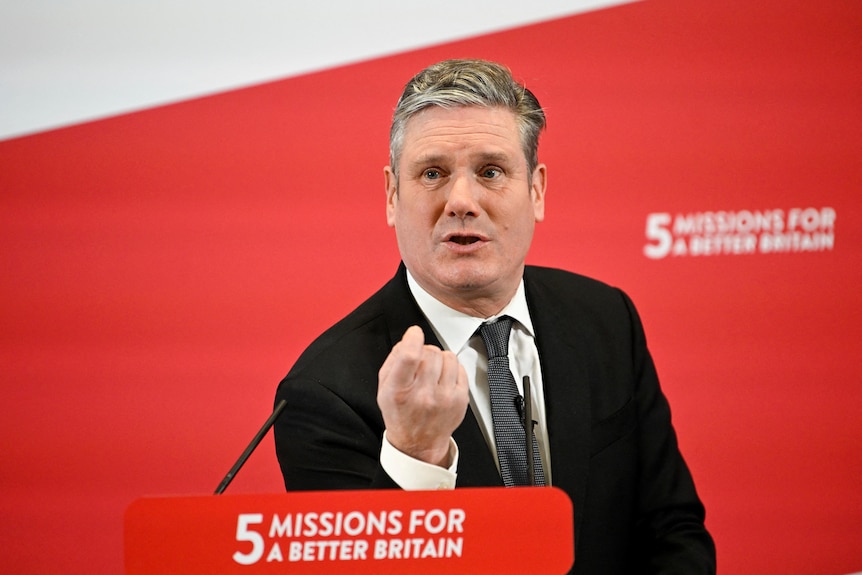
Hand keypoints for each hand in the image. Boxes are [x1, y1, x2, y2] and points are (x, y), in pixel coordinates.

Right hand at [377, 325, 468, 466]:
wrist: (418, 443)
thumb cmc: (401, 415)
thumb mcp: (384, 389)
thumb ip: (393, 361)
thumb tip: (409, 340)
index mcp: (400, 391)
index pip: (410, 357)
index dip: (413, 339)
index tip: (414, 334)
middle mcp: (423, 395)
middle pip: (430, 353)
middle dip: (424, 351)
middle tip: (420, 362)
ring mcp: (445, 398)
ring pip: (448, 357)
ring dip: (439, 359)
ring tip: (432, 371)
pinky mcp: (460, 400)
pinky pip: (460, 368)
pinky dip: (451, 368)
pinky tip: (442, 379)